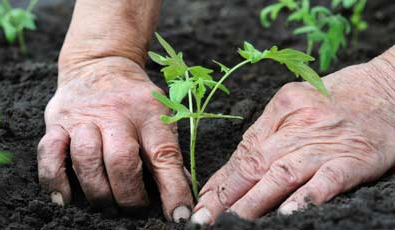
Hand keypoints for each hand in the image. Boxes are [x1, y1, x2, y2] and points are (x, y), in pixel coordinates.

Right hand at [37, 57, 192, 221]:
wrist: (100, 65)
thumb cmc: (135, 99)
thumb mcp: (159, 115)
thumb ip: (167, 153)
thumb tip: (180, 195)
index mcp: (149, 112)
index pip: (164, 155)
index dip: (173, 189)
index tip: (179, 216)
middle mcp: (115, 113)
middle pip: (121, 160)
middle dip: (129, 195)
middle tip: (135, 209)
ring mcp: (82, 117)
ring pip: (86, 159)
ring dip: (98, 191)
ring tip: (107, 205)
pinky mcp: (56, 122)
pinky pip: (49, 153)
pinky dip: (55, 180)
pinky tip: (65, 199)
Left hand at [191, 49, 394, 223]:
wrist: (388, 89)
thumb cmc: (337, 100)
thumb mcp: (296, 106)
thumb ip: (267, 136)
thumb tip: (233, 171)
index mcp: (281, 108)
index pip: (244, 151)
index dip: (221, 180)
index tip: (203, 202)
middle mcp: (298, 124)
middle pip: (255, 163)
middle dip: (227, 195)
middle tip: (205, 218)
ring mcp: (325, 142)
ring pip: (282, 173)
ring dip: (254, 201)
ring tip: (233, 221)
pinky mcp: (354, 158)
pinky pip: (327, 180)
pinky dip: (306, 197)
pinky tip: (287, 214)